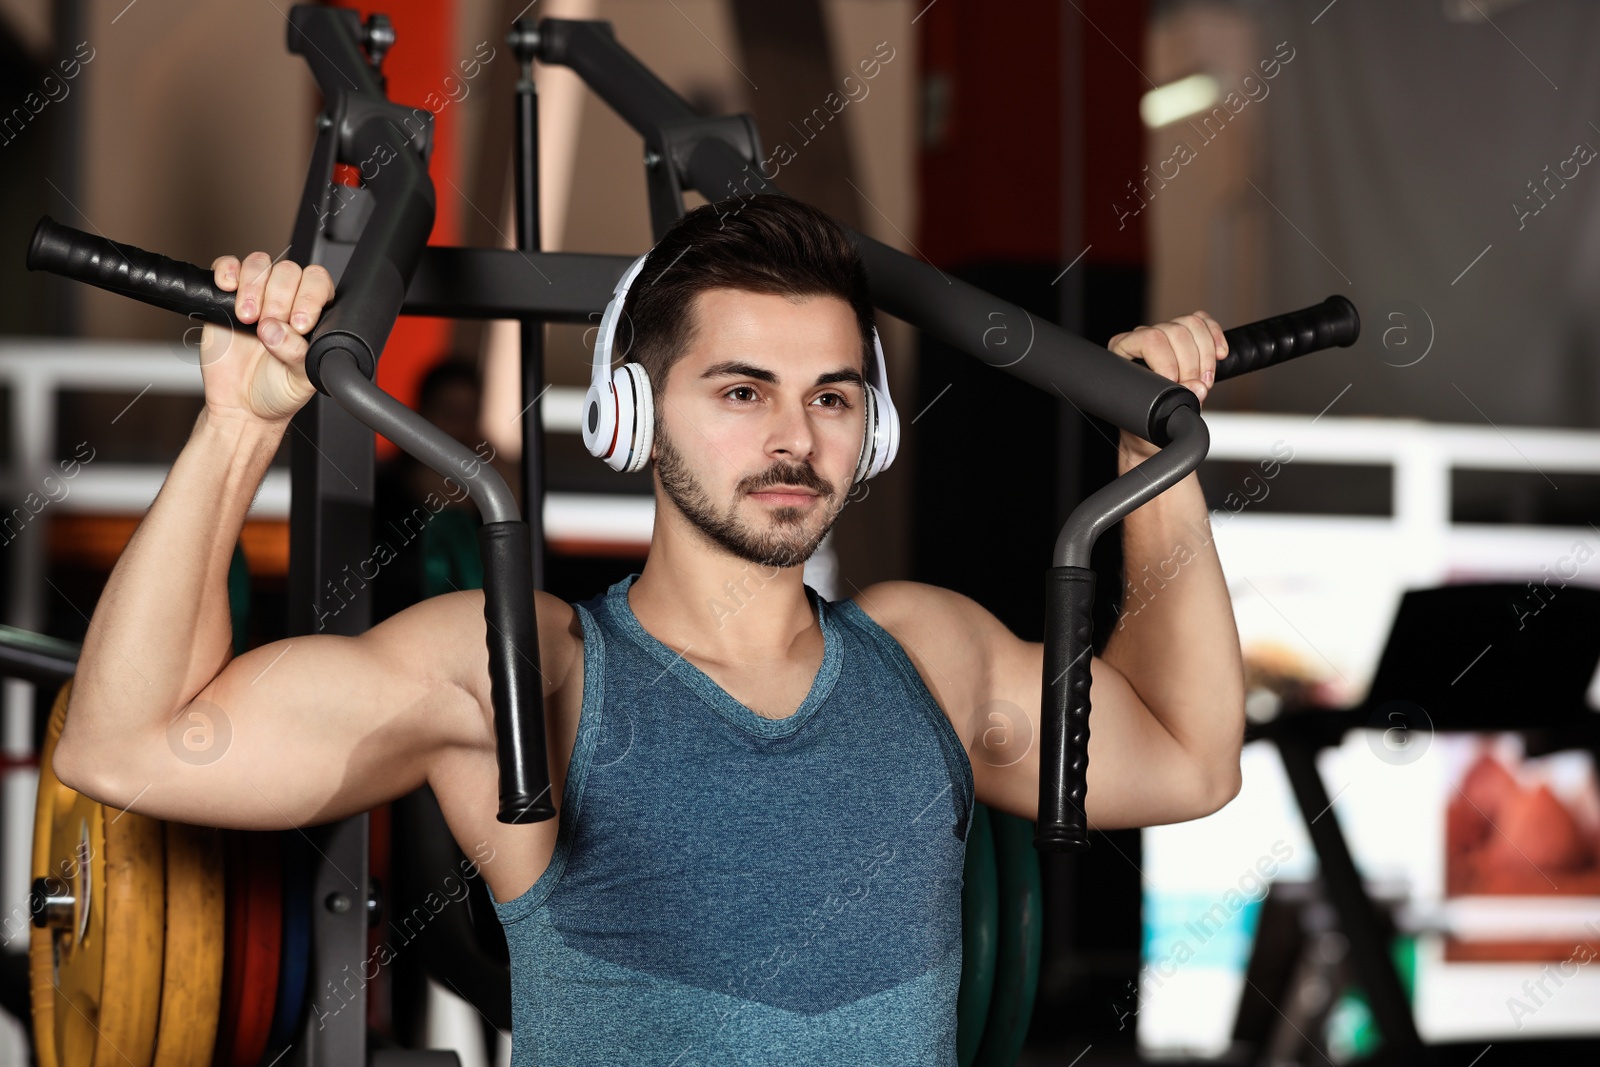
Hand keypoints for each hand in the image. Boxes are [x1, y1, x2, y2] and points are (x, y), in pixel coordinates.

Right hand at [197, 252, 336, 425]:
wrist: (241, 406)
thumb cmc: (278, 391)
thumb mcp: (300, 379)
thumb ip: (297, 354)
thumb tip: (277, 330)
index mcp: (314, 315)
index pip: (319, 283)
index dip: (310, 296)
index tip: (299, 324)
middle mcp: (287, 300)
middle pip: (288, 271)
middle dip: (279, 298)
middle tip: (269, 327)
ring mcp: (256, 296)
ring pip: (260, 264)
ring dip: (254, 287)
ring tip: (249, 318)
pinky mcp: (225, 297)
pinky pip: (226, 266)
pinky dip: (226, 270)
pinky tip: (228, 289)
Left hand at [1106, 310, 1226, 459]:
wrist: (1155, 425)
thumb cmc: (1145, 422)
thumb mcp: (1150, 418)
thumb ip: (1170, 406)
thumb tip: (1197, 388)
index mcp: (1122, 350)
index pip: (1150, 340)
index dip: (1167, 363)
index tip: (1175, 385)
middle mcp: (1142, 336)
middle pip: (1175, 332)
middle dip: (1191, 365)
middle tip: (1196, 390)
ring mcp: (1164, 332)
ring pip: (1192, 324)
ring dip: (1206, 355)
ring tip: (1205, 382)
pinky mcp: (1185, 334)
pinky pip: (1203, 322)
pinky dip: (1215, 336)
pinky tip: (1220, 355)